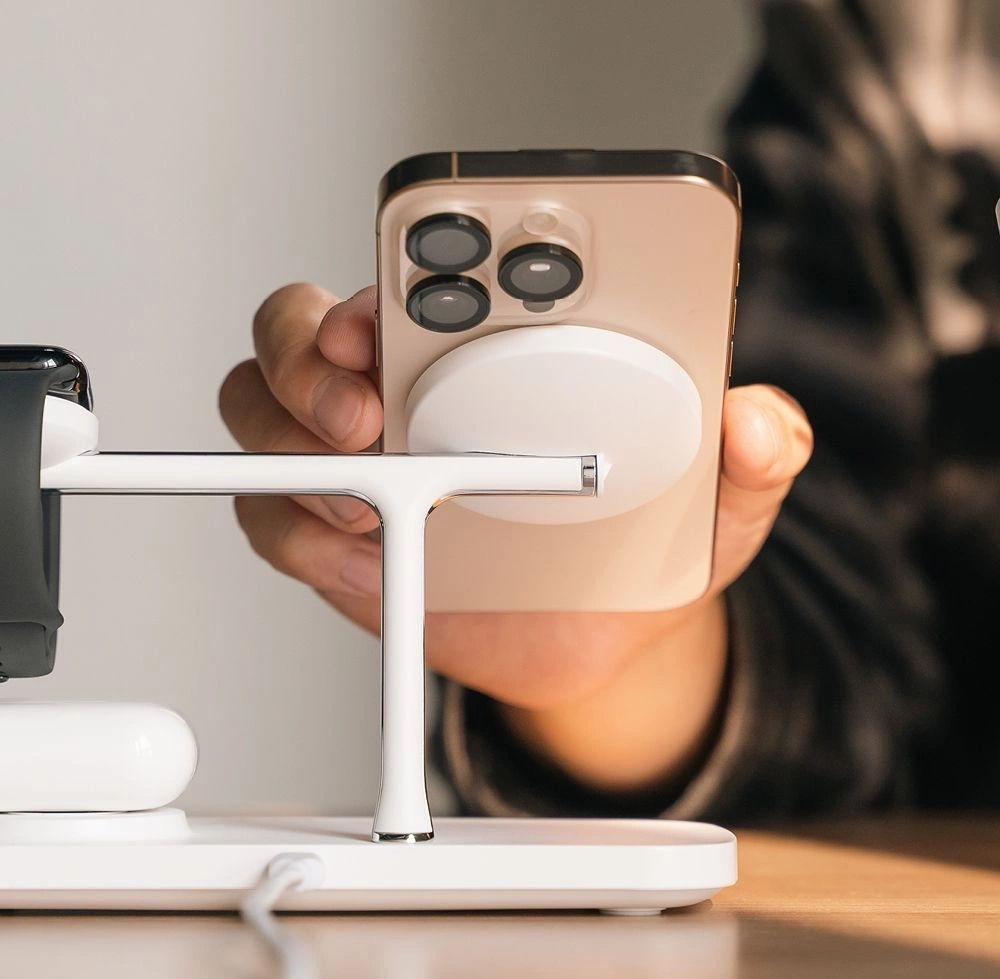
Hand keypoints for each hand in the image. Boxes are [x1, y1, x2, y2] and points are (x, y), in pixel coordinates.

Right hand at [220, 283, 812, 793]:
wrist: (602, 644)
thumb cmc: (642, 548)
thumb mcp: (716, 499)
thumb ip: (752, 452)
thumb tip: (757, 419)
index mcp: (492, 353)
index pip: (417, 281)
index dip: (390, 277)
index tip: (392, 308)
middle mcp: (410, 392)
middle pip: (305, 329)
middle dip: (310, 353)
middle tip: (364, 404)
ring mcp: (365, 462)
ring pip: (265, 410)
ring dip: (290, 440)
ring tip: (365, 493)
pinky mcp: (335, 537)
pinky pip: (275, 518)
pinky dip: (298, 532)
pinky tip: (362, 555)